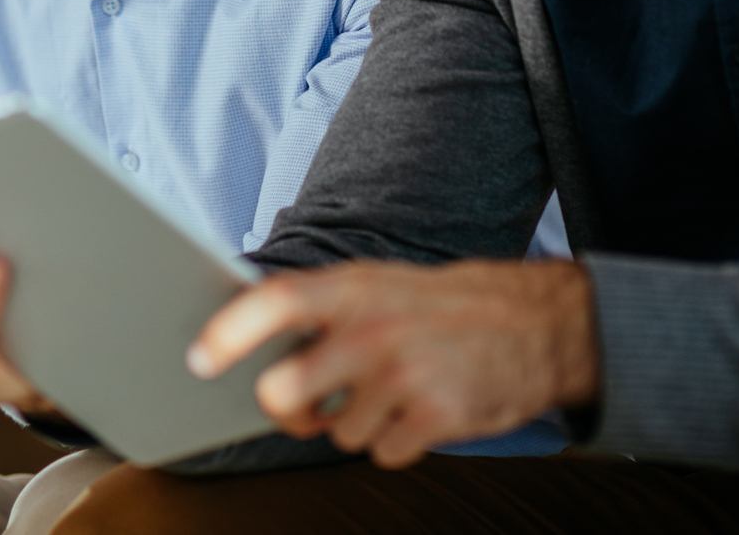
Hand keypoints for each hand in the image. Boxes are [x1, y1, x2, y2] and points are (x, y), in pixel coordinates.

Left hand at [187, 259, 597, 468]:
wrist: (539, 323)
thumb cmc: (444, 306)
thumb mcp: (381, 284)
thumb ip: (322, 308)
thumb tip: (250, 342)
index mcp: (355, 288)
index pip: (277, 302)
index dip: (230, 331)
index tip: (199, 359)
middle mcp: (374, 330)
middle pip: (285, 392)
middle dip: (286, 410)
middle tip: (304, 405)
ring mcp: (405, 376)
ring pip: (337, 433)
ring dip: (356, 424)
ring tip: (392, 390)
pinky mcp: (437, 417)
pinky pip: (382, 454)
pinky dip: (395, 442)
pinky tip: (420, 410)